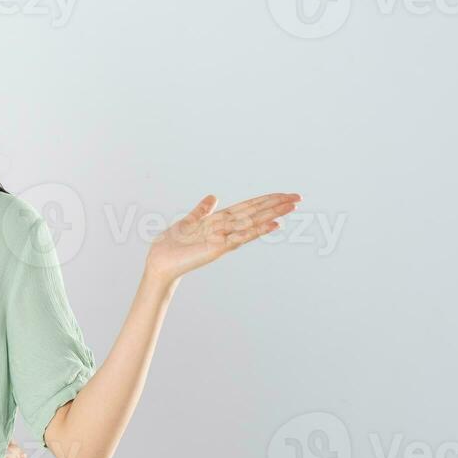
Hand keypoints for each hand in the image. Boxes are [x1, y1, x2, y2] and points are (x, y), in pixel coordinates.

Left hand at [145, 192, 300, 284]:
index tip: (284, 194)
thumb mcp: (189, 221)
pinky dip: (257, 230)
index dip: (265, 200)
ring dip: (272, 214)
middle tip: (298, 197)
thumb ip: (202, 210)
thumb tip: (213, 197)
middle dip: (276, 205)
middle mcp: (225, 229)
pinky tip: (273, 224)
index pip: (247, 207)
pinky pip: (241, 237)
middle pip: (255, 213)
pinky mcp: (219, 248)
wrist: (160, 262)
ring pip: (253, 223)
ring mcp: (224, 239)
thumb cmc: (172, 245)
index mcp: (219, 221)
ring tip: (292, 206)